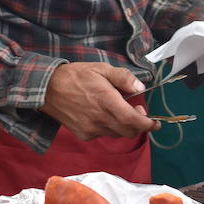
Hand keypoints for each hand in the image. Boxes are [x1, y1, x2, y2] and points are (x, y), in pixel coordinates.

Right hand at [40, 62, 158, 139]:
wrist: (48, 89)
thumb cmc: (76, 76)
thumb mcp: (102, 68)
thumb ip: (123, 78)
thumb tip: (140, 88)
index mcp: (106, 101)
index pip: (132, 120)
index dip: (147, 125)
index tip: (156, 124)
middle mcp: (99, 119)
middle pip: (128, 131)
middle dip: (138, 125)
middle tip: (137, 111)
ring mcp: (91, 129)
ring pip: (117, 134)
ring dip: (124, 126)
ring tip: (118, 111)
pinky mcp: (84, 135)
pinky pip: (104, 135)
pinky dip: (109, 127)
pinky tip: (103, 115)